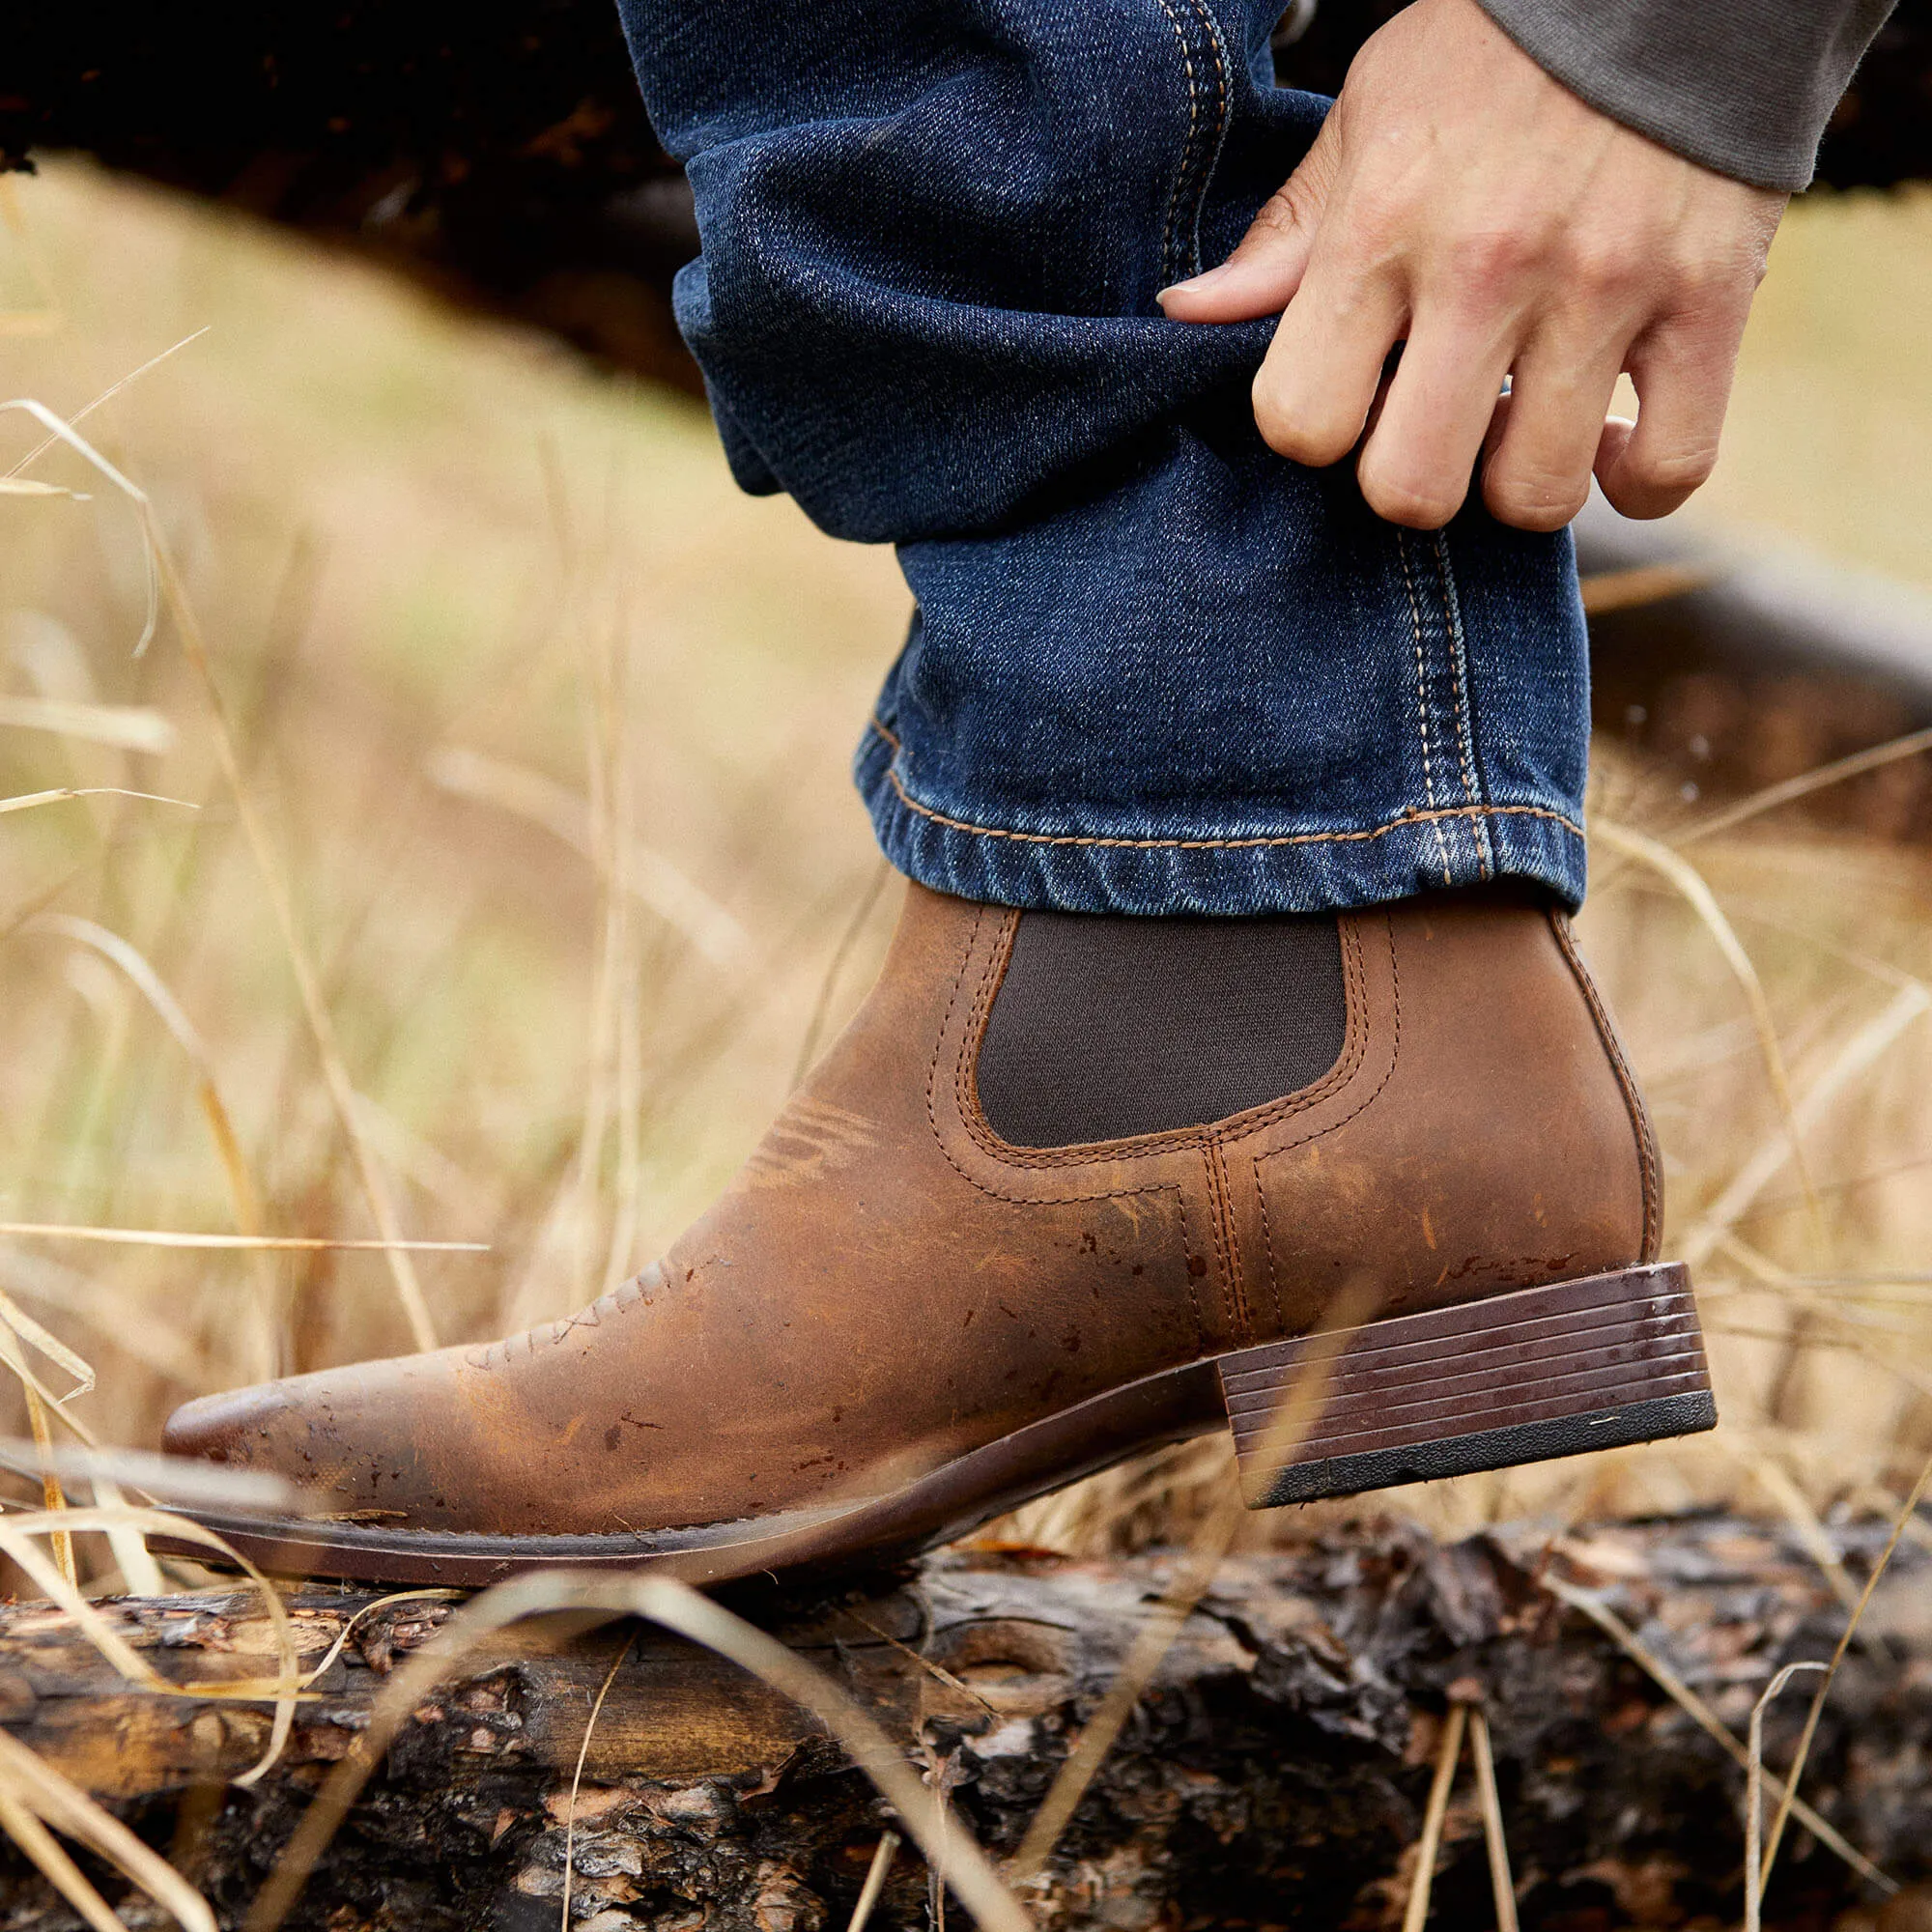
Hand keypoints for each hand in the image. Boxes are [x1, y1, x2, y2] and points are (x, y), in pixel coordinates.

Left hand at [1157, 0, 1786, 530]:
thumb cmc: (1496, 50)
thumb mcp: (1369, 115)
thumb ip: (1287, 235)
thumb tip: (1187, 315)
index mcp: (1384, 227)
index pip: (1301, 421)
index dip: (1314, 428)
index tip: (1347, 392)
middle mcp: (1489, 268)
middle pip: (1412, 489)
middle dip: (1410, 480)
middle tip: (1433, 425)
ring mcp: (1607, 290)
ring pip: (1536, 495)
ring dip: (1519, 482)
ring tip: (1523, 422)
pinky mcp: (1711, 301)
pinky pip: (1672, 468)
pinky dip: (1636, 483)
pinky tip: (1609, 443)